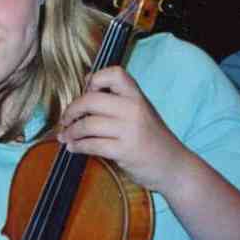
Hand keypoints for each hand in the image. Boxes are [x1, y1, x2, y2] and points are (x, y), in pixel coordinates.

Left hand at [57, 66, 189, 194]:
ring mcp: (130, 130)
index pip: (115, 73)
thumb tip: (86, 80)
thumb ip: (117, 97)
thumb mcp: (140, 111)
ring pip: (88, 124)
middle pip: (91, 100)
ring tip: (65, 136)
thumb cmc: (152, 137)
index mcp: (137, 96)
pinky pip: (92, 145)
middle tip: (65, 119)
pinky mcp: (125, 151)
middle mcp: (134, 109)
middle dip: (71, 110)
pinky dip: (78, 146)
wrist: (174, 166)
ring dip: (71, 132)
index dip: (96, 78)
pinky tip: (74, 147)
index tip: (86, 91)